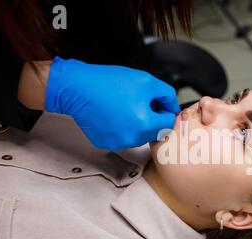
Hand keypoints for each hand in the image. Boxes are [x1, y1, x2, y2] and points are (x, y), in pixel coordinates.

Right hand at [45, 56, 179, 150]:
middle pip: (154, 132)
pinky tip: (114, 115)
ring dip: (138, 124)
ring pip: (139, 136)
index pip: (169, 124)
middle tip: (140, 102)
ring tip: (125, 107)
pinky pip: (123, 138)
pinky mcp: (106, 144)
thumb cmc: (110, 82)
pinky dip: (122, 128)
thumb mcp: (146, 81)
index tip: (157, 103)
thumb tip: (174, 108)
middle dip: (152, 118)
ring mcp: (118, 143)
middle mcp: (133, 139)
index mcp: (145, 124)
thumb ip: (166, 95)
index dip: (165, 111)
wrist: (77, 88)